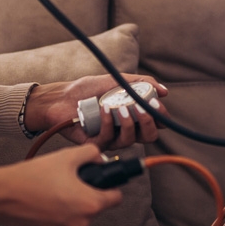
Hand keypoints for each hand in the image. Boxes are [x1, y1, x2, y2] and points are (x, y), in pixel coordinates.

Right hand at [0, 144, 121, 225]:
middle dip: (89, 193)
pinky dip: (62, 213)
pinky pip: (67, 223)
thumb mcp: (67, 156)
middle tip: (72, 179)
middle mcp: (82, 222)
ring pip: (82, 215)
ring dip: (75, 204)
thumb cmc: (34, 176)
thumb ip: (91, 154)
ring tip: (56, 188)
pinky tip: (47, 200)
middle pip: (98, 206)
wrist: (3, 195)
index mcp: (91, 204)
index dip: (111, 186)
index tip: (102, 180)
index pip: (117, 198)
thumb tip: (100, 158)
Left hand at [24, 74, 168, 147]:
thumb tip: (164, 91)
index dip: (160, 117)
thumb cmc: (87, 89)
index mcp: (133, 116)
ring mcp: (111, 138)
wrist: (61, 97)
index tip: (158, 105)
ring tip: (120, 107)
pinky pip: (108, 139)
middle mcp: (125, 129)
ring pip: (130, 141)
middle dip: (149, 123)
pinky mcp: (96, 144)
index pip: (155, 122)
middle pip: (149, 136)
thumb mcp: (116, 80)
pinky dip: (108, 123)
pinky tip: (104, 110)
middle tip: (144, 109)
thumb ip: (141, 83)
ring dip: (129, 124)